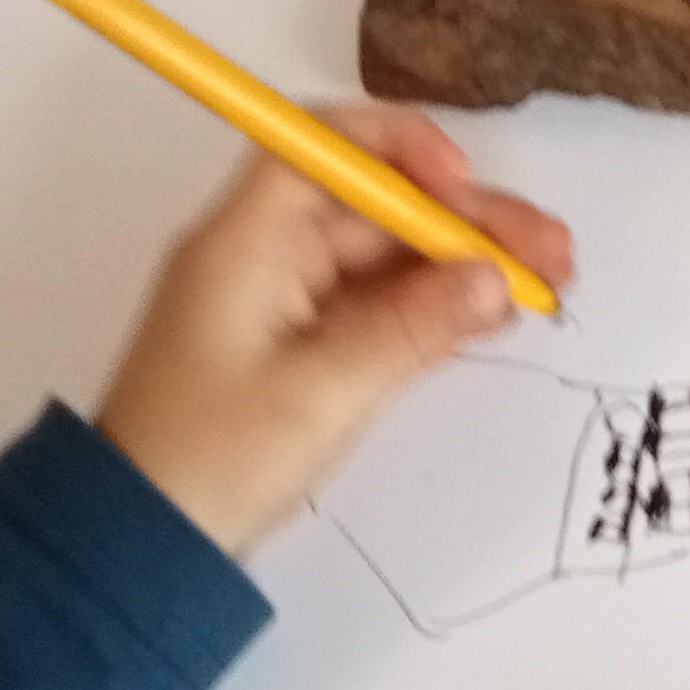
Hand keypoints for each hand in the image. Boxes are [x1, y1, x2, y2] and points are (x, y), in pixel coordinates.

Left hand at [94, 106, 573, 555]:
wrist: (139, 542)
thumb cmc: (208, 460)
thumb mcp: (321, 392)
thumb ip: (414, 328)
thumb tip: (494, 279)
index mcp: (246, 242)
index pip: (323, 147)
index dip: (400, 148)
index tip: (465, 183)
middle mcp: (263, 254)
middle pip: (376, 204)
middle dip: (465, 219)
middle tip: (550, 252)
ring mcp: (281, 298)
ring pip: (386, 254)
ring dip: (462, 261)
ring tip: (544, 284)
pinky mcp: (296, 343)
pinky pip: (375, 300)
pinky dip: (432, 301)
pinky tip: (489, 312)